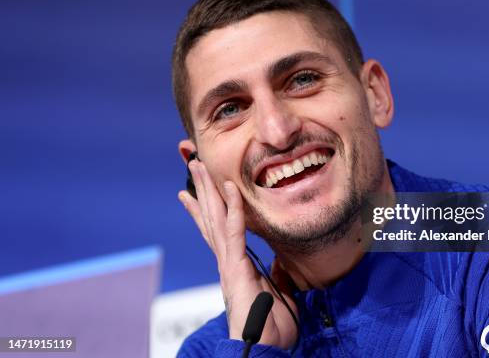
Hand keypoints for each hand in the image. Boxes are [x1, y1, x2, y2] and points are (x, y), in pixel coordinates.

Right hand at [178, 160, 298, 348]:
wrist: (263, 348)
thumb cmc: (270, 328)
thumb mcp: (277, 293)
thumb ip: (275, 275)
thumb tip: (278, 262)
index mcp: (235, 265)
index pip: (219, 230)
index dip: (208, 209)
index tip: (198, 191)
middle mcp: (227, 260)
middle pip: (211, 217)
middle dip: (202, 190)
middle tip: (193, 165)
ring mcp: (229, 263)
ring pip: (215, 218)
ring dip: (208, 189)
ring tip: (197, 165)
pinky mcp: (236, 267)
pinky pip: (234, 231)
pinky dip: (233, 208)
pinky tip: (230, 187)